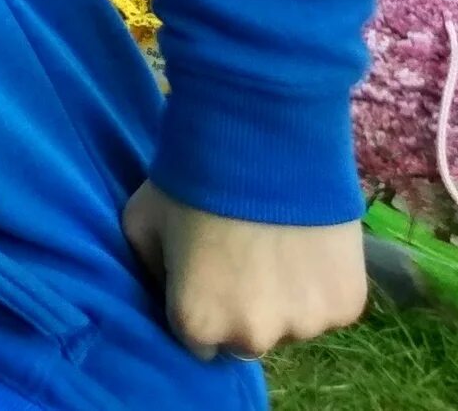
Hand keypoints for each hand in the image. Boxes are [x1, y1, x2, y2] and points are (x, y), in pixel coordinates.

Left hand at [125, 182, 364, 359]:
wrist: (262, 146)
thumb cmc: (191, 183)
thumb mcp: (141, 223)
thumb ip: (152, 270)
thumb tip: (167, 289)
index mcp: (198, 323)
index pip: (198, 342)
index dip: (200, 308)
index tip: (205, 277)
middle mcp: (253, 337)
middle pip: (246, 338)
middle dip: (241, 308)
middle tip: (242, 258)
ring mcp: (306, 325)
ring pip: (291, 323)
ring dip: (284, 299)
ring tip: (276, 246)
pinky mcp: (348, 306)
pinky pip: (328, 305)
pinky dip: (320, 284)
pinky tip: (307, 246)